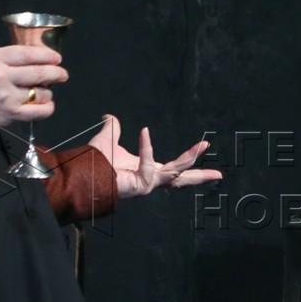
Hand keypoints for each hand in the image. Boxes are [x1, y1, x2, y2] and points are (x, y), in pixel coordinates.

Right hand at [0, 46, 66, 136]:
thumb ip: (5, 60)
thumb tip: (33, 61)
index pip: (28, 54)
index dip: (47, 55)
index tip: (56, 58)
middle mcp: (1, 76)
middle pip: (39, 72)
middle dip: (56, 72)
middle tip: (62, 74)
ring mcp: (7, 97)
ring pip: (41, 92)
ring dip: (47, 92)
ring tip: (44, 91)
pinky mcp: (10, 114)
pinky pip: (38, 111)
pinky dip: (46, 108)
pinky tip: (46, 105)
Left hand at [87, 115, 223, 198]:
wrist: (81, 174)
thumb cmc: (93, 163)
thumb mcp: (108, 140)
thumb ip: (113, 128)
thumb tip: (110, 116)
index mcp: (147, 170)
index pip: (173, 169)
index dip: (189, 161)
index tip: (204, 148)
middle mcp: (149, 179)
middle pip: (181, 179)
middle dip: (201, 176)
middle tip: (219, 174)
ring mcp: (147, 184)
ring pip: (175, 173)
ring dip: (189, 158)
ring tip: (202, 145)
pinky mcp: (140, 185)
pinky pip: (149, 165)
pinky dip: (146, 148)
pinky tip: (144, 133)